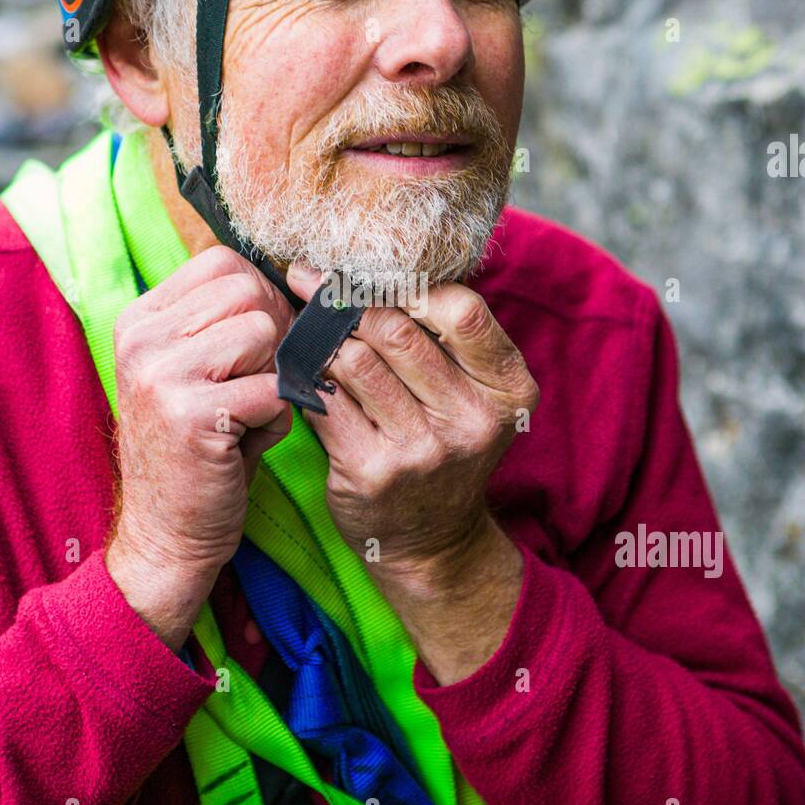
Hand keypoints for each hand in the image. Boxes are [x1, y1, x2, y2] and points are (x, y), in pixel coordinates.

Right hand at [106, 246, 293, 649]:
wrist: (167, 533)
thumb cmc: (199, 450)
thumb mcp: (198, 372)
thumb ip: (230, 324)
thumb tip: (301, 284)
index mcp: (141, 318)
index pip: (223, 262)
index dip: (262, 296)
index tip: (261, 343)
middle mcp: (142, 338)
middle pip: (249, 290)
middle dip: (276, 335)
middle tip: (260, 383)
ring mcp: (160, 373)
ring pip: (264, 331)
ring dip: (276, 375)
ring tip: (248, 413)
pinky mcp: (189, 413)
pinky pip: (272, 388)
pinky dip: (277, 416)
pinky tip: (247, 442)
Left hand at [285, 264, 538, 593]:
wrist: (432, 542)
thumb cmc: (444, 446)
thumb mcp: (473, 395)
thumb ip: (446, 340)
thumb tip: (376, 262)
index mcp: (508, 390)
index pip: (462, 310)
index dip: (409, 285)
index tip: (370, 272)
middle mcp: (471, 420)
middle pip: (396, 330)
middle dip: (347, 300)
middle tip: (315, 280)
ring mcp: (422, 450)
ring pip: (353, 360)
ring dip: (321, 337)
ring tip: (304, 321)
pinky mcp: (371, 472)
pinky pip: (324, 401)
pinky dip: (305, 377)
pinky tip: (296, 367)